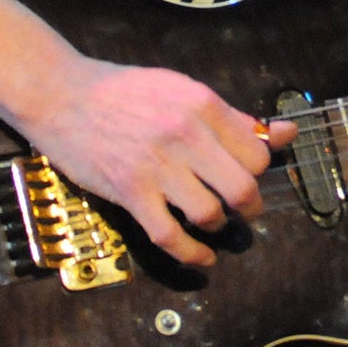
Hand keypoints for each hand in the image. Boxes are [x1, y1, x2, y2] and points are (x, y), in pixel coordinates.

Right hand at [27, 57, 296, 266]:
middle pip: (243, 187)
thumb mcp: (182, 90)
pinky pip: (170, 236)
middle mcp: (185, 134)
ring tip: (215, 222)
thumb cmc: (124, 92)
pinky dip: (192, 254)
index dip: (257, 170)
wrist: (63, 95)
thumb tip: (285, 132)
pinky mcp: (129, 192)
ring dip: (219, 226)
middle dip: (250, 205)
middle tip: (246, 208)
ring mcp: (156, 166)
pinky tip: (201, 257)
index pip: (256, 152)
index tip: (247, 175)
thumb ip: (232, 117)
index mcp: (202, 104)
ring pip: (210, 213)